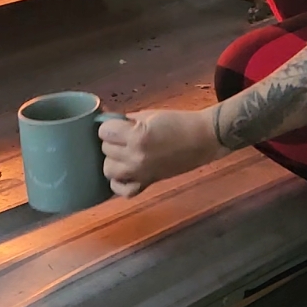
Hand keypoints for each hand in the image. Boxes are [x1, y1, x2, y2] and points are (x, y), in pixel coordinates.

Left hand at [98, 109, 224, 197]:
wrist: (202, 139)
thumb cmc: (178, 122)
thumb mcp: (149, 115)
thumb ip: (126, 120)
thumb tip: (108, 122)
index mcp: (137, 137)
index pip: (104, 132)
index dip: (109, 125)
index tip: (118, 124)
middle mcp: (136, 158)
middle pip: (105, 150)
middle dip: (112, 141)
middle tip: (124, 136)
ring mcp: (141, 173)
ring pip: (108, 170)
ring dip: (113, 159)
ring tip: (125, 151)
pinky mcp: (148, 183)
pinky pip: (123, 191)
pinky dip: (120, 182)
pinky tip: (125, 171)